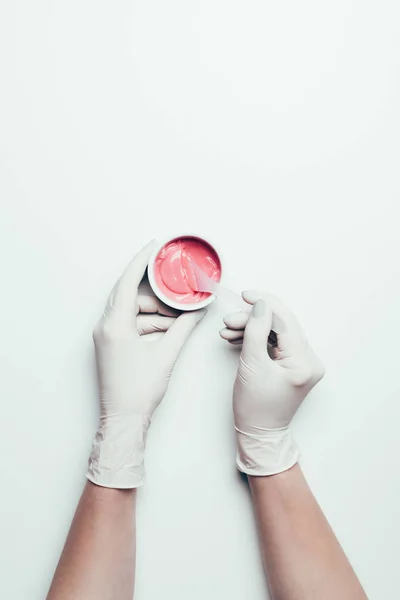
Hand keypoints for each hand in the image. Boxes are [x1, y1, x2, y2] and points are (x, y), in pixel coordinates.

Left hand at [87, 241, 205, 487]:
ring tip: (178, 317)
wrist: (124, 421)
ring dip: (155, 311)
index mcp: (114, 325)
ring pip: (132, 310)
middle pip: (130, 294)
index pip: (127, 283)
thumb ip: (183, 328)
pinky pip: (130, 323)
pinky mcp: (111, 344)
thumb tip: (196, 312)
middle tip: (174, 285)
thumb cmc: (139, 391)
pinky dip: (149, 323)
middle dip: (155, 291)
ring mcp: (106, 336)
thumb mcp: (166, 354)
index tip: (154, 247)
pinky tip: (168, 329)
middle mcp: (105, 327)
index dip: (141, 261)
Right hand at [220, 290, 323, 475]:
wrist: (258, 434)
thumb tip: (261, 305)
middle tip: (229, 320)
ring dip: (252, 329)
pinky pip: (275, 344)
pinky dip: (257, 339)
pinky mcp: (293, 366)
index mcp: (304, 363)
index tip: (246, 295)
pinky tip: (237, 337)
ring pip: (276, 334)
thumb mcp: (251, 365)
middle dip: (253, 319)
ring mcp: (302, 364)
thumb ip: (256, 330)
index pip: (286, 322)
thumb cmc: (255, 407)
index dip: (265, 305)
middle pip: (281, 326)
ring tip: (228, 331)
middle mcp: (309, 361)